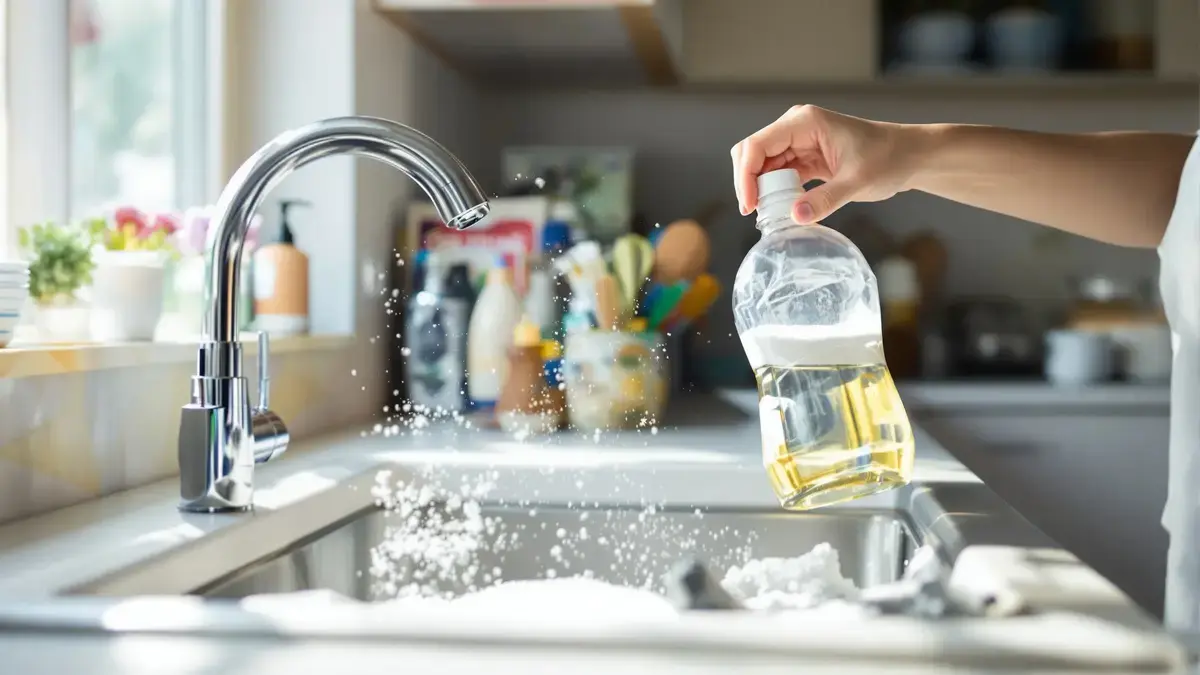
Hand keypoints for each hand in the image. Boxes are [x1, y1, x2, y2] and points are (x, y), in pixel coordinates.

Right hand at [730, 105, 916, 222]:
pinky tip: (780, 208)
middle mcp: (796, 127)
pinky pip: (776, 174)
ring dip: (760, 189)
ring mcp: (798, 142)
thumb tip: (794, 217)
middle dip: (747, 182)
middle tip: (754, 212)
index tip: (749, 205)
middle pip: (751, 153)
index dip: (745, 175)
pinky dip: (773, 191)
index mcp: (804, 122)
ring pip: (761, 165)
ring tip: (767, 213)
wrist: (908, 156)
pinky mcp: (803, 157)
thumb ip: (825, 199)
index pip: (757, 145)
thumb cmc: (888, 158)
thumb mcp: (858, 181)